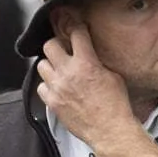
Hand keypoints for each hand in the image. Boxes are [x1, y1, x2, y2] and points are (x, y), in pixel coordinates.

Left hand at [37, 23, 133, 145]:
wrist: (110, 130)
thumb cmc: (116, 106)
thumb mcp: (113, 77)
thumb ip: (97, 63)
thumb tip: (90, 57)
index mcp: (86, 63)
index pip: (76, 34)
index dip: (76, 26)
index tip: (75, 26)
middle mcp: (68, 73)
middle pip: (49, 45)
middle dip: (57, 45)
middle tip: (63, 50)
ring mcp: (57, 88)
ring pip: (41, 65)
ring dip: (50, 65)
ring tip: (60, 71)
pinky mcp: (52, 102)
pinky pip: (41, 87)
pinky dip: (48, 85)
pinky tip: (58, 88)